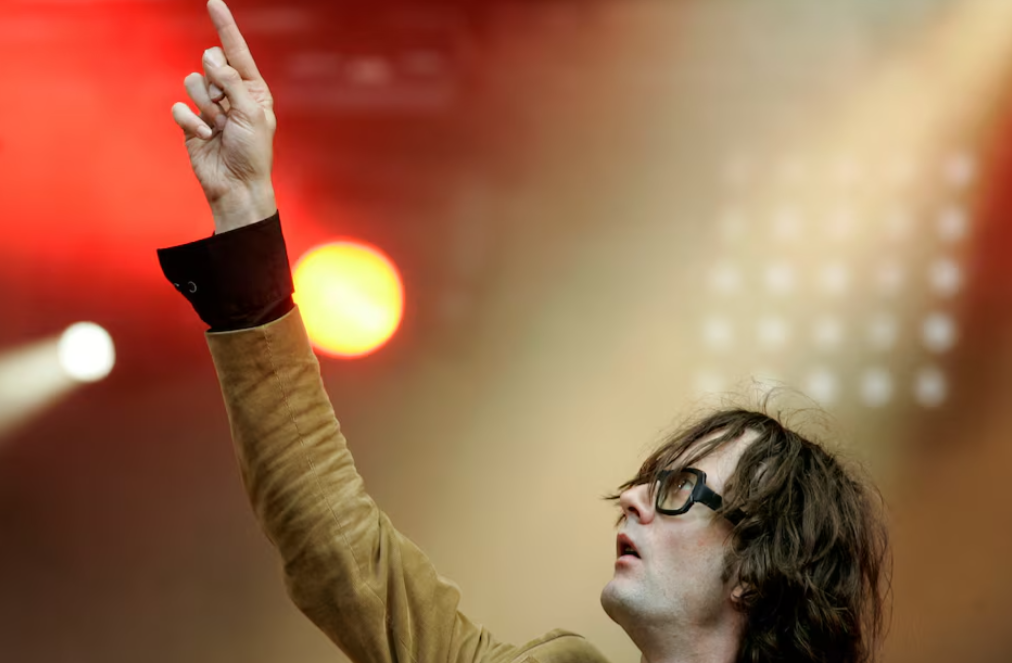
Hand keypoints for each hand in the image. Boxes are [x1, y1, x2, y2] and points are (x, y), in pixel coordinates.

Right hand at [171, 0, 276, 232]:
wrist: (236, 186)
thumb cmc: (252, 153)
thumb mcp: (251, 113)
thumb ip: (232, 82)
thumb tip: (213, 60)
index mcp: (253, 89)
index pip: (236, 51)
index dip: (225, 26)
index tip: (213, 2)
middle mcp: (230, 93)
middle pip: (210, 62)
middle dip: (215, 81)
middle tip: (225, 106)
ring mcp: (210, 107)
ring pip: (192, 81)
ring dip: (206, 106)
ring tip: (219, 128)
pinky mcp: (190, 122)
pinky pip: (179, 107)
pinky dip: (191, 122)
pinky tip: (205, 137)